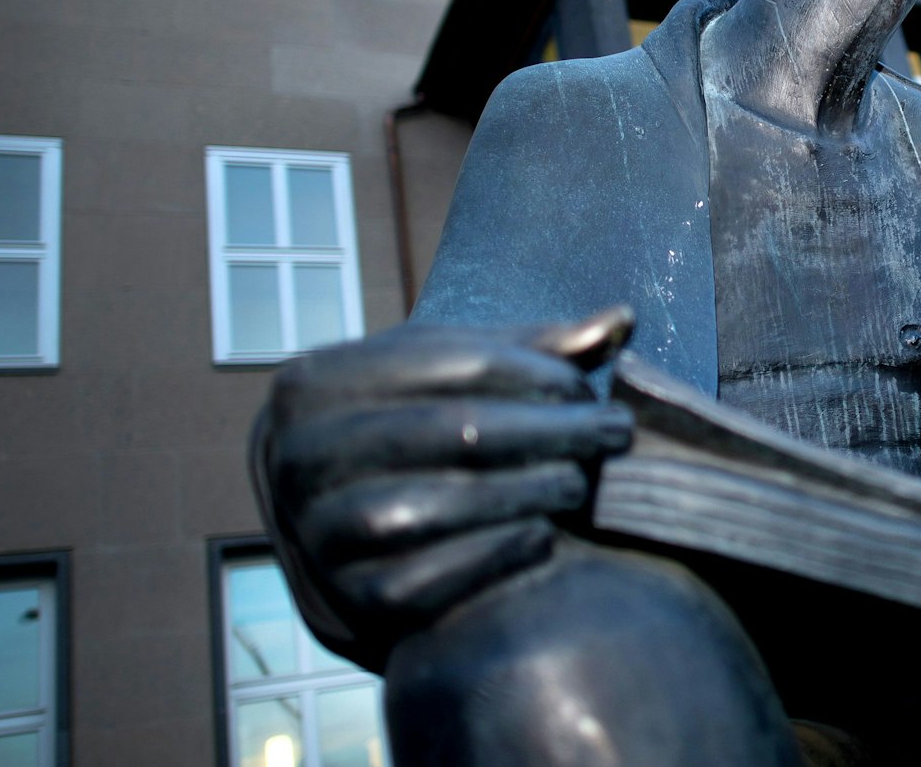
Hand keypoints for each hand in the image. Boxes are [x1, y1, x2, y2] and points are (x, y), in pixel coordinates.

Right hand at [253, 308, 635, 666]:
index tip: (592, 391)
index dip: (537, 374)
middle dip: (549, 430)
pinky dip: (496, 555)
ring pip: (437, 508)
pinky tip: (544, 536)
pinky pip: (429, 581)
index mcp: (316, 384)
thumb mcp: (446, 381)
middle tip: (612, 435)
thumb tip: (622, 319)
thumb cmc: (408, 439)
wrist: (333, 544)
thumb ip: (531, 350)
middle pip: (454, 431)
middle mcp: (298, 456)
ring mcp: (313, 534)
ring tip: (580, 485)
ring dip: (526, 493)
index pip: (454, 361)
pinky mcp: (343, 601)